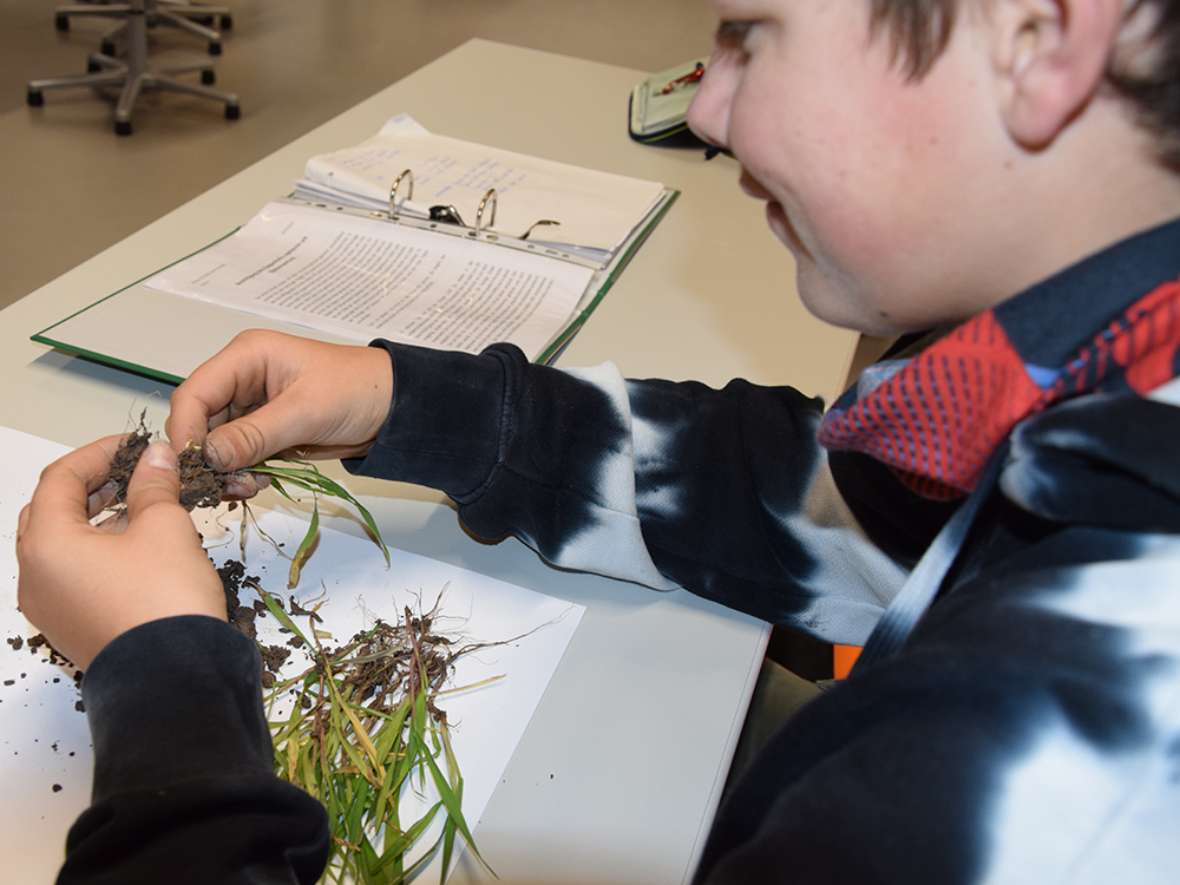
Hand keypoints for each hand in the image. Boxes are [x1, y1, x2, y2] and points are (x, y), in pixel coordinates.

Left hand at [16, 436, 225, 669]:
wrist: (173, 678)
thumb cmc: (163, 596)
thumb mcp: (165, 528)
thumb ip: (154, 486)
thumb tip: (156, 457)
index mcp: (46, 545)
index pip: (60, 480)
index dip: (99, 454)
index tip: (137, 447)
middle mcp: (34, 576)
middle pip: (50, 513)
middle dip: (91, 487)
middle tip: (132, 474)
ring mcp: (49, 607)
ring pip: (61, 547)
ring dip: (96, 520)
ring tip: (141, 508)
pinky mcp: (70, 628)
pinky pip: (73, 577)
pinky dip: (98, 552)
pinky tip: (138, 548)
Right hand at [166, 330, 392, 492]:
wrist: (395, 407)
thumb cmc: (356, 391)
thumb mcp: (306, 411)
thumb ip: (255, 434)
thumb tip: (209, 456)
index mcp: (246, 357)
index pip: (194, 393)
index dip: (186, 430)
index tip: (192, 467)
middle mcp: (242, 379)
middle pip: (201, 421)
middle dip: (210, 457)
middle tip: (228, 487)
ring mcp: (253, 407)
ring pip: (218, 444)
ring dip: (227, 470)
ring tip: (248, 488)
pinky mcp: (266, 431)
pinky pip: (239, 454)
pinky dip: (242, 472)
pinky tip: (258, 483)